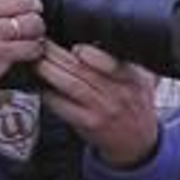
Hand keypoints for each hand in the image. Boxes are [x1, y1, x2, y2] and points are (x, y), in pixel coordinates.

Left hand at [37, 43, 159, 167]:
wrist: (138, 143)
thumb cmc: (136, 106)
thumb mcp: (144, 81)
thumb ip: (129, 61)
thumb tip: (104, 36)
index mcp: (132, 79)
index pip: (112, 62)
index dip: (89, 53)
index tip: (73, 45)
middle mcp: (118, 94)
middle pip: (83, 69)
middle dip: (58, 54)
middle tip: (41, 43)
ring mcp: (103, 110)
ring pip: (71, 85)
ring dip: (49, 71)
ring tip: (36, 61)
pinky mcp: (88, 124)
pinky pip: (64, 107)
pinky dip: (50, 95)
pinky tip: (40, 87)